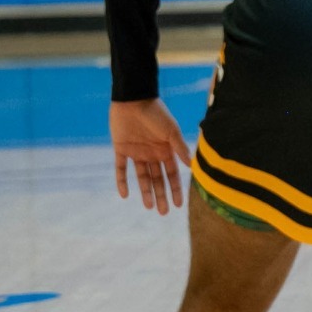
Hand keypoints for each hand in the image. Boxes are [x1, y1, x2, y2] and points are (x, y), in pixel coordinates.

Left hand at [111, 98, 191, 214]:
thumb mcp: (170, 130)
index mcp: (165, 150)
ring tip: (149, 207)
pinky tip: (124, 195)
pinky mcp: (121, 149)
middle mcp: (152, 154)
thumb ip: (179, 148)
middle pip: (157, 179)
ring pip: (141, 177)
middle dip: (161, 195)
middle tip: (163, 213)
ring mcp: (136, 152)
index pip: (172, 174)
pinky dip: (121, 181)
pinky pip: (120, 168)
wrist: (134, 99)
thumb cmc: (156, 112)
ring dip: (145, 192)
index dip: (175, 190)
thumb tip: (191, 165)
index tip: (178, 205)